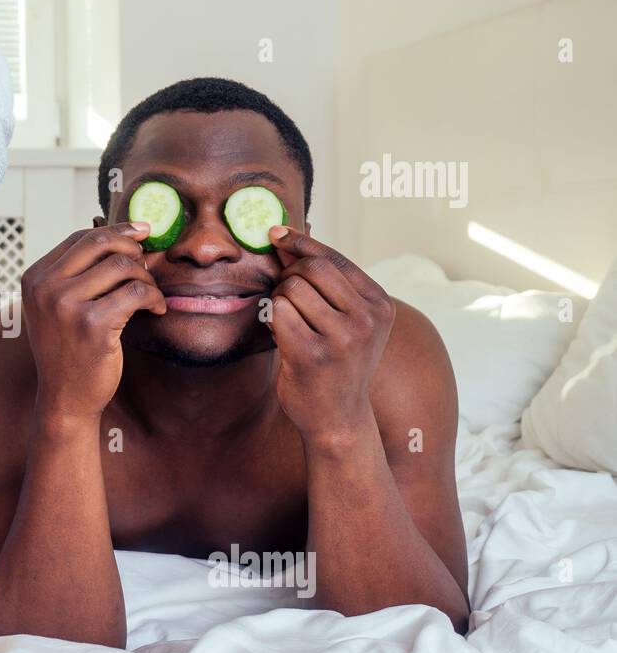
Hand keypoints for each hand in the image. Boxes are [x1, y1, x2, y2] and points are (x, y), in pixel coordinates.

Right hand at [20, 222, 166, 419]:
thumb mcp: (57, 307)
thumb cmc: (69, 350)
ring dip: (146, 277)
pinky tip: (156, 308)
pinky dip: (154, 296)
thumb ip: (78, 273)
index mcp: (34, 279)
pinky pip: (137, 292)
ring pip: (122, 266)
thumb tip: (126, 233)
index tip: (140, 233)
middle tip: (147, 263)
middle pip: (100, 243)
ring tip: (149, 294)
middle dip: (132, 247)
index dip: (115, 232)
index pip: (80, 238)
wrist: (66, 399)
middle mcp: (45, 288)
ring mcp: (66, 306)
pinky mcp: (93, 325)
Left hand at [266, 225, 394, 444]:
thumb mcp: (345, 320)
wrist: (338, 419)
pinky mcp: (314, 355)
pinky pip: (278, 314)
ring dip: (279, 301)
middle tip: (283, 296)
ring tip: (289, 324)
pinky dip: (273, 322)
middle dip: (287, 275)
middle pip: (310, 268)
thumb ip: (322, 281)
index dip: (301, 242)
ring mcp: (343, 337)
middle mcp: (367, 318)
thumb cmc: (335, 364)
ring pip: (291, 289)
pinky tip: (284, 339)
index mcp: (379, 304)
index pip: (334, 258)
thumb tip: (285, 237)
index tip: (275, 233)